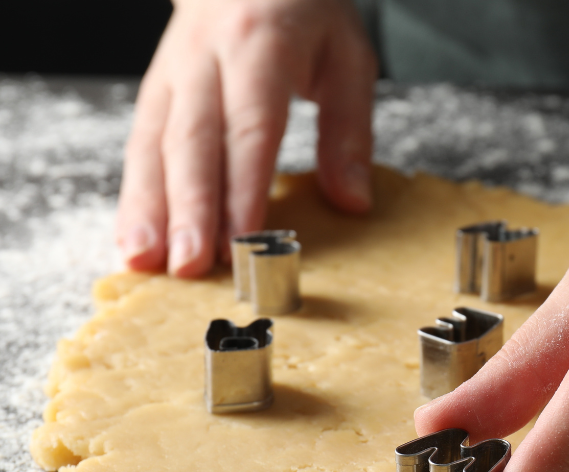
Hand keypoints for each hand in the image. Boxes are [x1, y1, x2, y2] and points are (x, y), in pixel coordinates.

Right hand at [116, 0, 375, 276]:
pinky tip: (131, 238)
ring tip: (142, 261)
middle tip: (190, 265)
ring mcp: (173, 74)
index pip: (250, 128)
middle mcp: (205, 59)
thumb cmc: (304, 10)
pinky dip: (133, 195)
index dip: (244, 188)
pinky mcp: (156, 90)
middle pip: (192, 142)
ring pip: (152, 144)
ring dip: (146, 208)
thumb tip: (352, 201)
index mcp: (260, 44)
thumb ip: (350, 130)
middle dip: (189, 210)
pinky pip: (139, 144)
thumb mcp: (347, 56)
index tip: (244, 241)